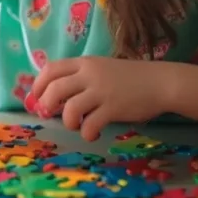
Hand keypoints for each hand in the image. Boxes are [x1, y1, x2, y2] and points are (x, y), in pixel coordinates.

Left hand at [30, 56, 172, 140]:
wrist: (161, 83)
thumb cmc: (131, 78)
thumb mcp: (103, 69)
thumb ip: (82, 78)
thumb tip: (56, 96)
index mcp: (86, 63)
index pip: (51, 69)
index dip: (38, 84)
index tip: (37, 97)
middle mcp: (91, 74)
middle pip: (55, 89)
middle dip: (46, 105)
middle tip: (51, 114)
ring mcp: (102, 91)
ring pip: (69, 109)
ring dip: (68, 122)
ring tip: (76, 125)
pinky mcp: (113, 108)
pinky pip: (90, 124)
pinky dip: (87, 133)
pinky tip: (93, 134)